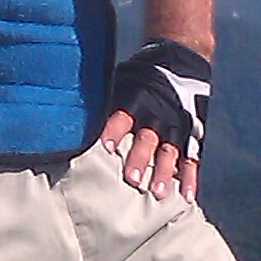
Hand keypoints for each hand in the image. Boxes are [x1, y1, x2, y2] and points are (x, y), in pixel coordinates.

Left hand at [101, 38, 211, 203]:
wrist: (181, 64)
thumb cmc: (141, 78)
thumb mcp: (122, 80)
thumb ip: (104, 98)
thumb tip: (67, 112)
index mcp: (138, 99)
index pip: (124, 116)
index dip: (115, 131)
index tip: (106, 147)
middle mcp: (158, 115)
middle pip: (148, 139)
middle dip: (140, 158)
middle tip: (131, 179)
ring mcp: (177, 128)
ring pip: (170, 152)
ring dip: (164, 172)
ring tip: (157, 192)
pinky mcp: (192, 138)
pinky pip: (192, 160)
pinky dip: (190, 178)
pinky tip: (187, 196)